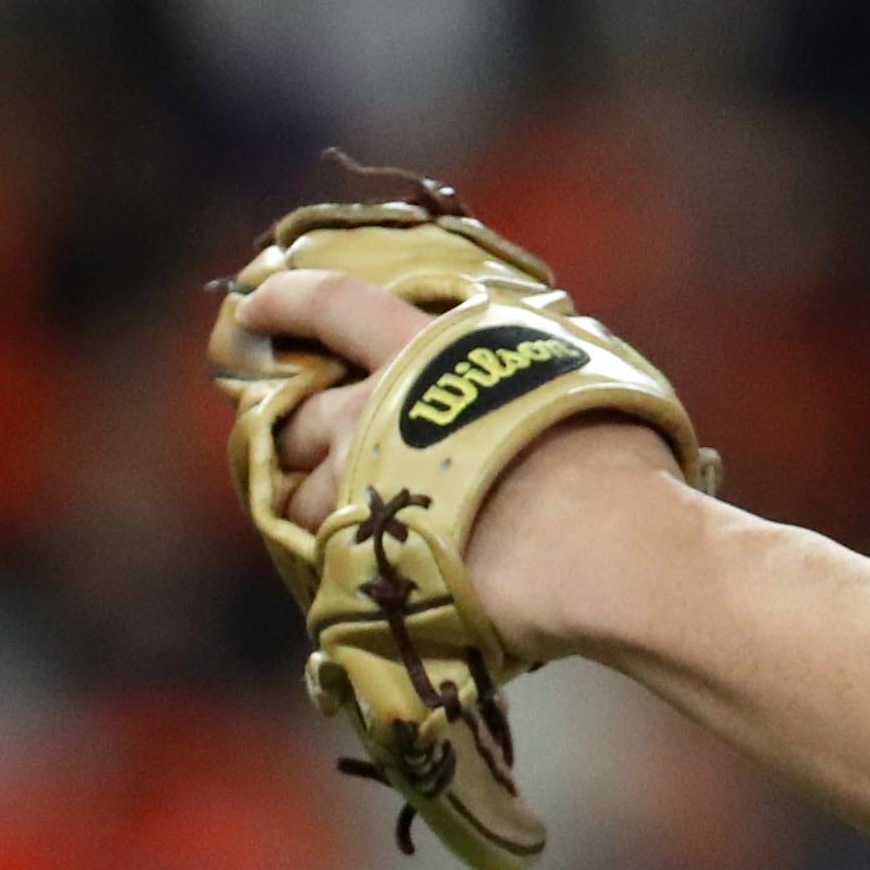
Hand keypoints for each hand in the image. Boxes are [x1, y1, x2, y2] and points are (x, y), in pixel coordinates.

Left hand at [230, 264, 679, 661]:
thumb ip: (540, 362)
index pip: (334, 304)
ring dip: (328, 509)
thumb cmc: (615, 458)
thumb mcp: (587, 374)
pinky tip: (387, 571)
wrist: (605, 547)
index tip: (253, 306)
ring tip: (376, 531)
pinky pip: (328, 559)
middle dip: (303, 437)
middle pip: (302, 418)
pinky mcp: (363, 557)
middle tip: (324, 455)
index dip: (285, 299)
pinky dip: (347, 561)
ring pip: (305, 497)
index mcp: (426, 352)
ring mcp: (362, 486)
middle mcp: (376, 410)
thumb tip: (549, 351)